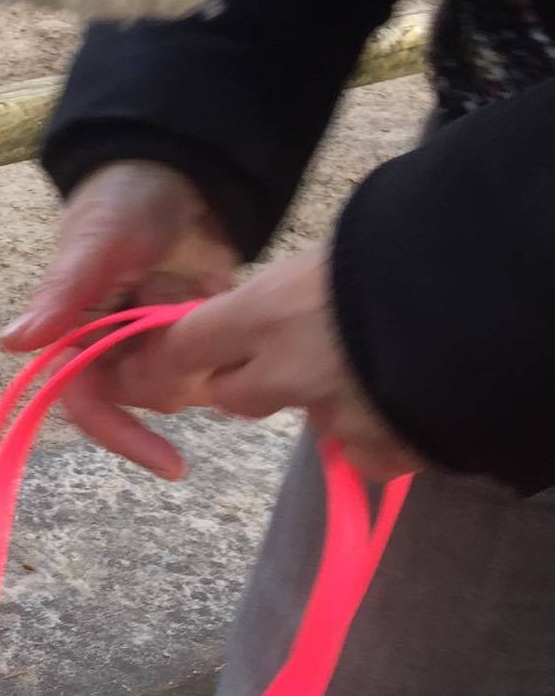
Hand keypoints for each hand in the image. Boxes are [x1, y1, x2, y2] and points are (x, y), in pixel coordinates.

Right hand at [0, 161, 239, 479]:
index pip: (91, 404)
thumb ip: (60, 296)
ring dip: (198, 333)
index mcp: (75, 338)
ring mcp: (155, 338)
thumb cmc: (120, 202)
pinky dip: (223, 317)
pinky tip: (213, 276)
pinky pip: (219, 347)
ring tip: (193, 277)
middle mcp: (112, 348)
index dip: (126, 437)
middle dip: (176, 363)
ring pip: (188, 374)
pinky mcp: (193, 325)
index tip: (173, 465)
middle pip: (149, 393)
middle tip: (182, 301)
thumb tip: (10, 344)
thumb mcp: (94, 245)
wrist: (177, 168)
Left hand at [138, 247, 423, 480]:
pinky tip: (414, 400)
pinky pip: (365, 452)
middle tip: (298, 355)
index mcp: (269, 310)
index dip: (188, 352)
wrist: (507, 286)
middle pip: (235, 396)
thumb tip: (274, 306)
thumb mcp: (345, 248)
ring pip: (311, 418)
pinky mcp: (384, 450)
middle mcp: (288, 371)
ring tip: (386, 363)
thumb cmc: (423, 244)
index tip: (192, 355)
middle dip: (255, 380)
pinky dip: (381, 433)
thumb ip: (295, 288)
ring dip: (332, 400)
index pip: (189, 344)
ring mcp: (336, 416)